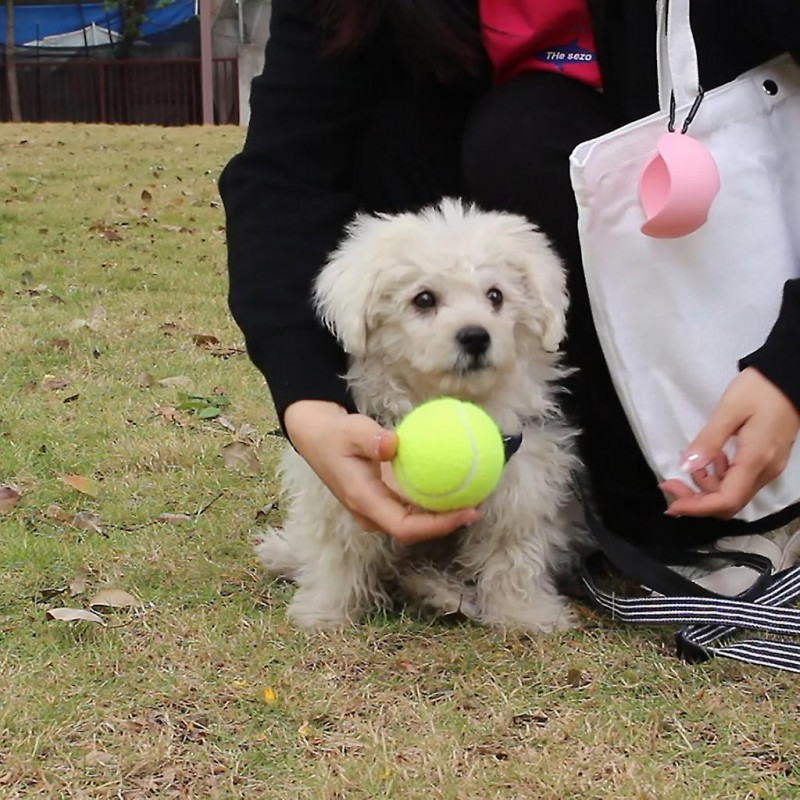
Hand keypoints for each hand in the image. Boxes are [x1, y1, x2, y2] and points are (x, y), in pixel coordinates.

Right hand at [284, 400, 479, 542]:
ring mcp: (378, 507)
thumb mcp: (349, 431)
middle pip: (416, 530)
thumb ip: (370, 438)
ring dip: (443, 513)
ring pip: (415, 521)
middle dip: (448, 523)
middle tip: (479, 504)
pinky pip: (413, 505)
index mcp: (364, 501)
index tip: (466, 512)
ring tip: (474, 495)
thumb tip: (394, 443)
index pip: (406, 527)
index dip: (438, 526)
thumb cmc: (334, 435)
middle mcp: (373, 512)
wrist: (316, 437)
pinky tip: (455, 482)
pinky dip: (434, 498)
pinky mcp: (383, 498)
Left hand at [660, 368, 799, 518]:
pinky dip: (720, 477)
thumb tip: (686, 466)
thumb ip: (708, 440)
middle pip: (729, 503)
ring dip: (707, 487)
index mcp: (756, 461)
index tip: (671, 504)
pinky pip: (741, 481)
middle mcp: (766, 472)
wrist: (790, 376)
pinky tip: (712, 457)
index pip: (726, 500)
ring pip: (734, 494)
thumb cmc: (760, 390)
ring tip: (693, 462)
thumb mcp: (729, 410)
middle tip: (671, 483)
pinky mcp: (768, 461)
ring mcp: (770, 468)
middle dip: (696, 499)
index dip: (697, 507)